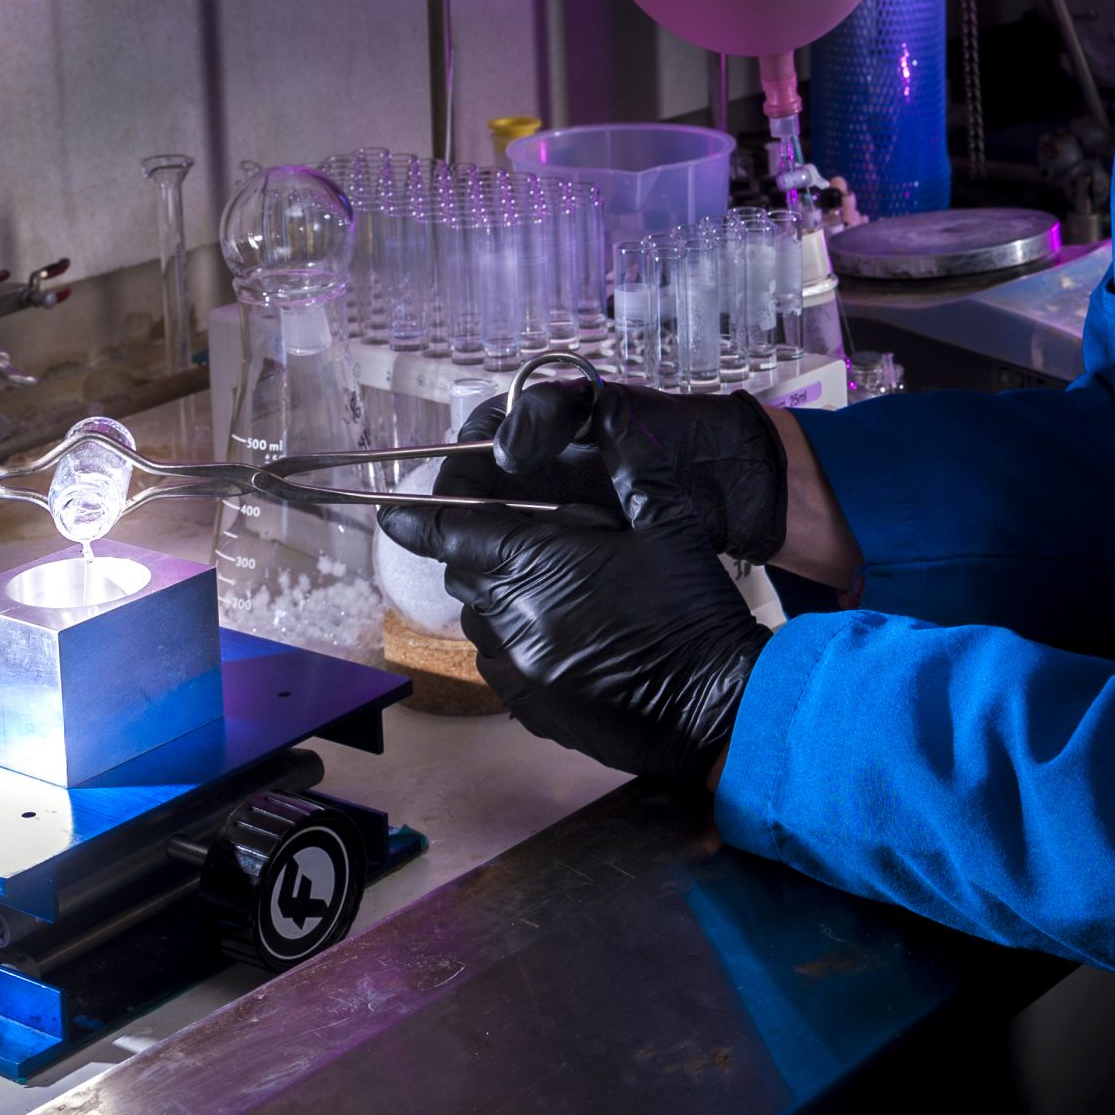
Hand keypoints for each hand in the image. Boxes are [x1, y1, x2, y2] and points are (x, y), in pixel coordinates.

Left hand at [380, 388, 767, 787]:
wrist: (720, 708)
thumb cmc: (695, 610)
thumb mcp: (670, 520)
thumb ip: (629, 458)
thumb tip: (604, 406)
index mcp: (540, 565)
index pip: (454, 532)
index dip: (421, 518)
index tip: (394, 511)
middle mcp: (515, 619)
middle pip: (464, 572)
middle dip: (479, 548)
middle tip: (517, 533)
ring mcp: (520, 670)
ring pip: (479, 618)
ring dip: (498, 594)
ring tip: (551, 583)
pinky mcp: (531, 708)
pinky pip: (498, 662)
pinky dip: (513, 638)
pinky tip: (559, 629)